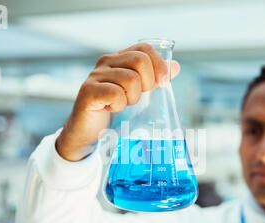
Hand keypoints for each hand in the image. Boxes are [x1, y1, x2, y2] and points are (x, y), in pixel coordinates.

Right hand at [56, 42, 180, 160]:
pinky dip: (119, 106)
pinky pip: (116, 94)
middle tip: (139, 97)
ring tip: (123, 104)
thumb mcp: (138, 93)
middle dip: (147, 83)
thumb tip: (175, 66)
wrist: (89, 133)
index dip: (159, 64)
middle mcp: (106, 63)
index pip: (144, 48)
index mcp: (119, 59)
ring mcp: (95, 76)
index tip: (164, 83)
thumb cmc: (113, 110)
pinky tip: (111, 109)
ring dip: (132, 98)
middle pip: (140, 60)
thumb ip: (154, 79)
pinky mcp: (88, 92)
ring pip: (130, 79)